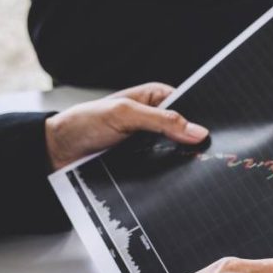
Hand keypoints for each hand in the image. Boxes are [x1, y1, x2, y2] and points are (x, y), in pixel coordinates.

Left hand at [45, 82, 208, 169]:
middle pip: (186, 129)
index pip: (190, 105)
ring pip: (178, 149)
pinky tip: (179, 176)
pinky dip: (170, 170)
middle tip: (208, 153)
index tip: (215, 134)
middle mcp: (156, 117)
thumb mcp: (125, 115)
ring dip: (183, 157)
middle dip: (194, 140)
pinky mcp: (145, 159)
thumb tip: (198, 131)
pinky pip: (165, 165)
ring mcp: (151, 139)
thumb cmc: (84, 123)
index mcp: (155, 96)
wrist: (57, 152)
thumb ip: (162, 121)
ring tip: (196, 167)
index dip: (202, 119)